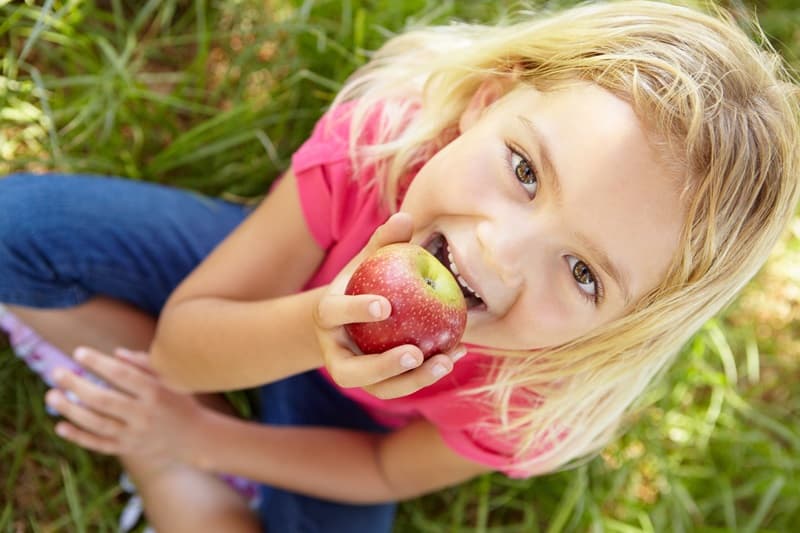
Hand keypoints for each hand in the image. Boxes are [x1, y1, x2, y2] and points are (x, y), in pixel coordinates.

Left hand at [46, 347, 203, 460]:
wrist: (195, 437)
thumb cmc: (180, 401)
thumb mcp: (170, 379)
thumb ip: (144, 364)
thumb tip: (114, 353)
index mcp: (156, 392)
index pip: (123, 375)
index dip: (99, 363)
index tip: (78, 352)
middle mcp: (145, 414)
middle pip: (104, 400)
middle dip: (76, 385)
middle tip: (55, 372)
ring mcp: (135, 435)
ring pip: (97, 424)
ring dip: (70, 410)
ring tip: (51, 395)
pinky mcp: (128, 449)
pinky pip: (99, 444)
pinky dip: (78, 436)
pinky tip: (60, 426)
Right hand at [313, 212, 467, 399]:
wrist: (354, 317)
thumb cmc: (366, 281)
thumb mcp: (371, 259)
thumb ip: (385, 241)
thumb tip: (406, 216)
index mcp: (326, 317)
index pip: (333, 314)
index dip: (355, 310)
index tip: (385, 305)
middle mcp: (334, 352)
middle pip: (350, 371)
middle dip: (381, 366)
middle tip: (413, 353)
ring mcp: (355, 374)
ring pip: (379, 389)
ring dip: (412, 381)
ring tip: (444, 362)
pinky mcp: (378, 386)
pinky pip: (402, 387)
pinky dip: (429, 374)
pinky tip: (457, 354)